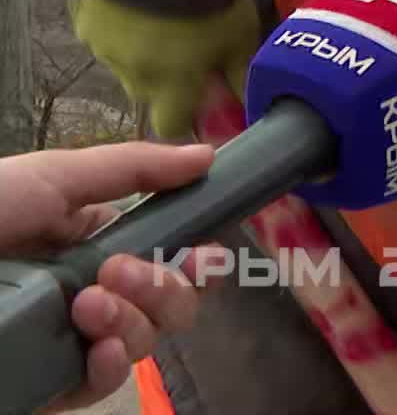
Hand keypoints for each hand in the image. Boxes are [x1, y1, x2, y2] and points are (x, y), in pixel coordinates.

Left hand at [1, 141, 224, 411]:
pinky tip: (97, 348)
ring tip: (88, 306)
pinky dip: (111, 365)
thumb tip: (207, 157)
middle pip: (168, 300)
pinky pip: (103, 382)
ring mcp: (66, 340)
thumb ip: (133, 169)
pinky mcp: (46, 383)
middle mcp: (85, 290)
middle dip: (164, 286)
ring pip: (143, 339)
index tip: (203, 252)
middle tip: (122, 273)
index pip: (164, 253)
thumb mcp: (50, 178)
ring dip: (133, 319)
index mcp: (86, 240)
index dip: (193, 256)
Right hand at [71, 0, 259, 138]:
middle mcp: (132, 75)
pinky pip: (106, 34)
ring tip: (164, 19)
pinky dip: (122, 27)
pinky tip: (139, 3)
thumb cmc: (211, 0)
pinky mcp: (86, 21)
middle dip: (166, 79)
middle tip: (188, 51)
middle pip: (148, 92)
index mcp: (169, 86)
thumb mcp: (240, 39)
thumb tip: (243, 103)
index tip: (200, 100)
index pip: (171, 126)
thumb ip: (238, 76)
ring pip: (126, 62)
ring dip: (142, 51)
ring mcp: (104, 48)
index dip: (186, 118)